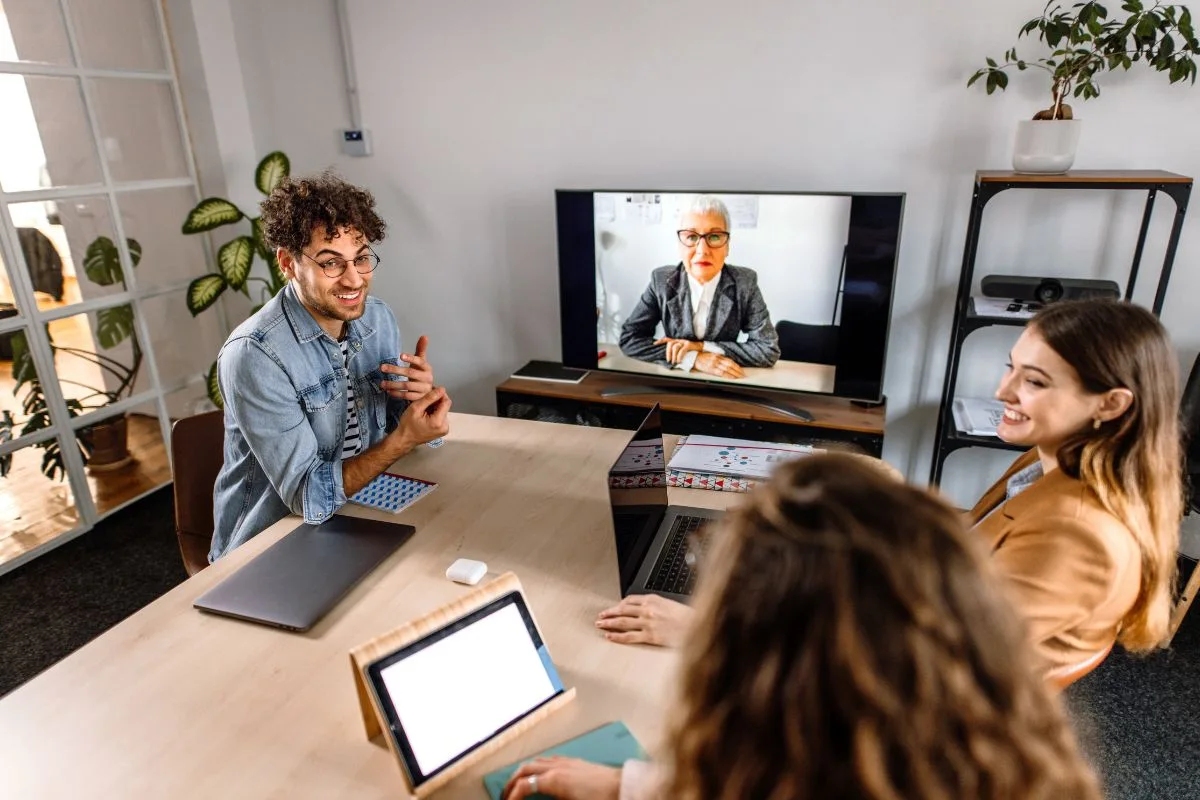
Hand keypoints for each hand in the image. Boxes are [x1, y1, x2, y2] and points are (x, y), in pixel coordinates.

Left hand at [380, 335, 433, 400]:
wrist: (430, 393)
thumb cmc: (422, 374)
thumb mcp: (422, 362)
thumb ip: (421, 349)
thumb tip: (424, 336)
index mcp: (427, 368)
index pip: (420, 362)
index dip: (411, 358)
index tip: (400, 355)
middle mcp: (427, 379)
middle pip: (410, 373)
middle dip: (395, 370)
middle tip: (382, 367)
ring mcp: (423, 389)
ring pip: (407, 386)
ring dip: (393, 384)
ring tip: (382, 383)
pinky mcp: (418, 399)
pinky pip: (407, 396)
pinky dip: (397, 394)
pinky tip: (388, 391)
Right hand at [396, 386, 450, 447]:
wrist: (405, 439)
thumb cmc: (408, 425)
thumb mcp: (416, 408)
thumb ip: (430, 398)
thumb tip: (442, 389)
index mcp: (439, 422)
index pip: (446, 401)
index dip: (440, 394)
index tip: (431, 391)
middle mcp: (445, 427)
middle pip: (445, 406)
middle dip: (436, 401)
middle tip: (424, 401)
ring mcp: (444, 429)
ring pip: (443, 410)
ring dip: (435, 407)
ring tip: (424, 409)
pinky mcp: (443, 430)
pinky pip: (441, 416)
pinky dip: (435, 413)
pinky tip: (426, 414)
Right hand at [503, 757, 619, 799]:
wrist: (621, 787)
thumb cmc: (600, 799)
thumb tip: (539, 799)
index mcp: (554, 780)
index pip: (524, 786)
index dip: (512, 796)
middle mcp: (557, 767)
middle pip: (525, 769)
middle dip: (512, 781)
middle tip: (506, 794)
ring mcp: (566, 762)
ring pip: (536, 761)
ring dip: (524, 771)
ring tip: (518, 782)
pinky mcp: (574, 762)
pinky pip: (549, 759)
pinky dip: (538, 765)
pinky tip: (541, 772)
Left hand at [595, 594, 693, 646]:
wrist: (696, 626)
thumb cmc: (688, 616)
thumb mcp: (671, 604)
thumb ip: (657, 605)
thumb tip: (646, 609)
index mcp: (653, 599)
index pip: (630, 600)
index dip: (619, 605)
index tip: (614, 608)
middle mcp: (648, 610)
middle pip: (622, 610)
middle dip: (609, 613)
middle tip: (601, 615)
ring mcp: (647, 623)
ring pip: (622, 622)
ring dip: (609, 623)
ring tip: (600, 624)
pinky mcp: (650, 636)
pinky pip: (629, 636)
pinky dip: (617, 637)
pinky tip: (609, 637)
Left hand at [653, 337, 701, 364]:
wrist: (702, 348)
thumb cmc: (691, 351)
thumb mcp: (682, 350)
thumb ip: (676, 352)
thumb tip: (670, 358)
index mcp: (676, 341)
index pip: (667, 339)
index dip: (660, 341)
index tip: (655, 344)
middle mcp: (679, 340)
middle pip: (670, 344)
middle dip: (668, 353)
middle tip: (668, 360)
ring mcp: (684, 341)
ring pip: (675, 347)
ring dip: (673, 356)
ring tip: (674, 362)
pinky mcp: (688, 344)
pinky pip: (682, 350)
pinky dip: (679, 356)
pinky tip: (679, 361)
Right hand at [694, 351, 744, 378]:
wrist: (693, 357)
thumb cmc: (701, 357)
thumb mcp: (711, 355)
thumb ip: (719, 358)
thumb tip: (727, 364)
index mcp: (718, 355)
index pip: (730, 361)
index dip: (736, 365)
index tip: (741, 369)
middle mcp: (717, 359)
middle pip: (730, 365)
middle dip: (738, 370)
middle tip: (743, 374)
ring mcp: (714, 364)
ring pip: (727, 369)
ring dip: (734, 373)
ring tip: (739, 377)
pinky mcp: (711, 369)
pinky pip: (721, 373)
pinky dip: (728, 375)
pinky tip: (732, 377)